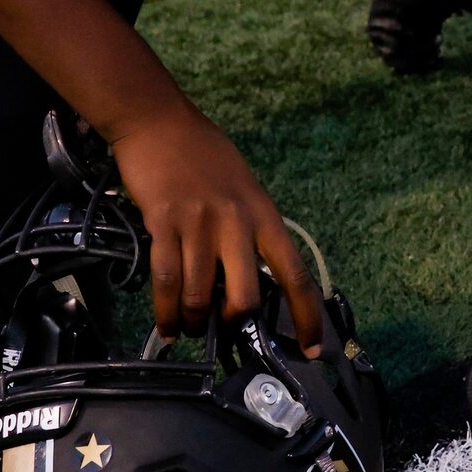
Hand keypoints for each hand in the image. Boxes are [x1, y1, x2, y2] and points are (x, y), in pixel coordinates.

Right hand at [108, 101, 322, 351]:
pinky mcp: (164, 224)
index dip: (307, 316)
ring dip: (194, 321)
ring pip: (201, 295)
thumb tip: (250, 278)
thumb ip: (251, 230)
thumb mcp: (244, 188)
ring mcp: (200, 224)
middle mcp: (237, 222)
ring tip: (188, 327)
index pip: (296, 274)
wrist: (159, 122)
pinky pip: (166, 280)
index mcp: (264, 215)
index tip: (312, 348)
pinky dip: (165, 311)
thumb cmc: (204, 154)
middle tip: (223, 328)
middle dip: (234, 322)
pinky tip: (167, 325)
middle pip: (247, 296)